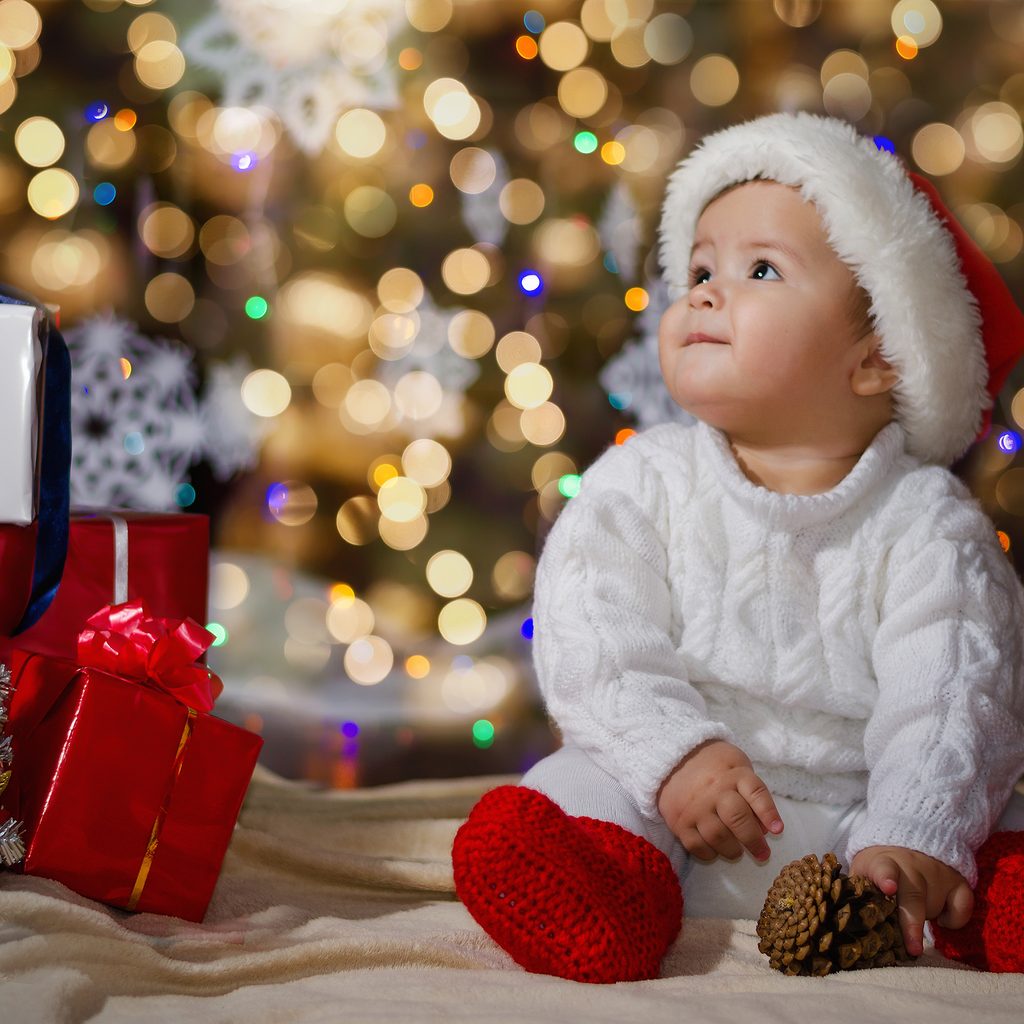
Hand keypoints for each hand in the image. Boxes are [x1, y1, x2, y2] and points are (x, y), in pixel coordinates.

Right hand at [657, 740, 783, 862]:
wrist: (673, 759)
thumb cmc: (714, 765)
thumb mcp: (738, 766)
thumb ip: (753, 794)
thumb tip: (765, 829)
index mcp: (734, 774)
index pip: (756, 792)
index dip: (768, 813)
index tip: (778, 830)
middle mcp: (714, 790)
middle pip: (737, 818)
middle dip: (753, 841)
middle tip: (762, 854)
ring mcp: (695, 806)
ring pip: (718, 836)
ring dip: (732, 850)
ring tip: (737, 852)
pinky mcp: (678, 820)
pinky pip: (696, 845)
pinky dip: (709, 853)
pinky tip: (715, 850)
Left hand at [849, 846, 973, 956]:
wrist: (908, 840)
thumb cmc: (880, 867)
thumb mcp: (864, 872)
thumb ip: (858, 893)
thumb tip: (844, 922)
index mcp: (883, 863)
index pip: (883, 868)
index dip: (886, 878)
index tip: (888, 887)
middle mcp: (911, 866)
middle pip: (914, 895)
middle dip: (912, 923)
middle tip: (913, 948)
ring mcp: (936, 873)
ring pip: (936, 904)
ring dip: (926, 918)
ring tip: (913, 918)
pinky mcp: (958, 881)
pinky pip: (962, 907)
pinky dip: (955, 918)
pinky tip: (942, 918)